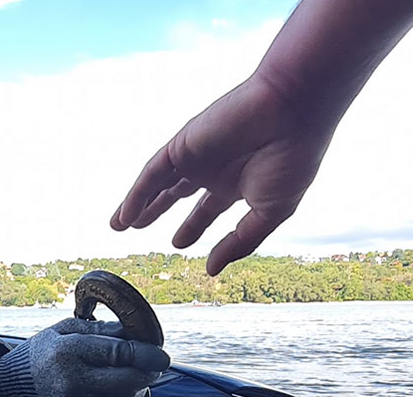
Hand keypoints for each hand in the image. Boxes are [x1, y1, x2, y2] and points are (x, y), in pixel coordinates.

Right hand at [0, 317, 169, 396]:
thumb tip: (137, 333)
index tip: (162, 355)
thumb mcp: (67, 329)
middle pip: (128, 381)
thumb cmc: (48, 352)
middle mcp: (72, 382)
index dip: (146, 354)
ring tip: (130, 379)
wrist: (17, 387)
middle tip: (153, 365)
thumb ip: (103, 330)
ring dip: (137, 390)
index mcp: (69, 351)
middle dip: (147, 372)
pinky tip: (116, 394)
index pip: (118, 353)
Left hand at [110, 72, 332, 275]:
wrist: (293, 110)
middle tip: (140, 227)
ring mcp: (197, 156)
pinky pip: (151, 174)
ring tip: (119, 224)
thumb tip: (212, 269)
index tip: (178, 243)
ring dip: (138, 204)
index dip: (193, 227)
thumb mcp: (270, 213)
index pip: (209, 208)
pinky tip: (124, 217)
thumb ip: (239, 242)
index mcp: (240, 182)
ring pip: (158, 184)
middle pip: (177, 193)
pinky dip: (136, 196)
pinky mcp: (182, 146)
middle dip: (158, 211)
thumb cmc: (292, 155)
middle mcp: (215, 168)